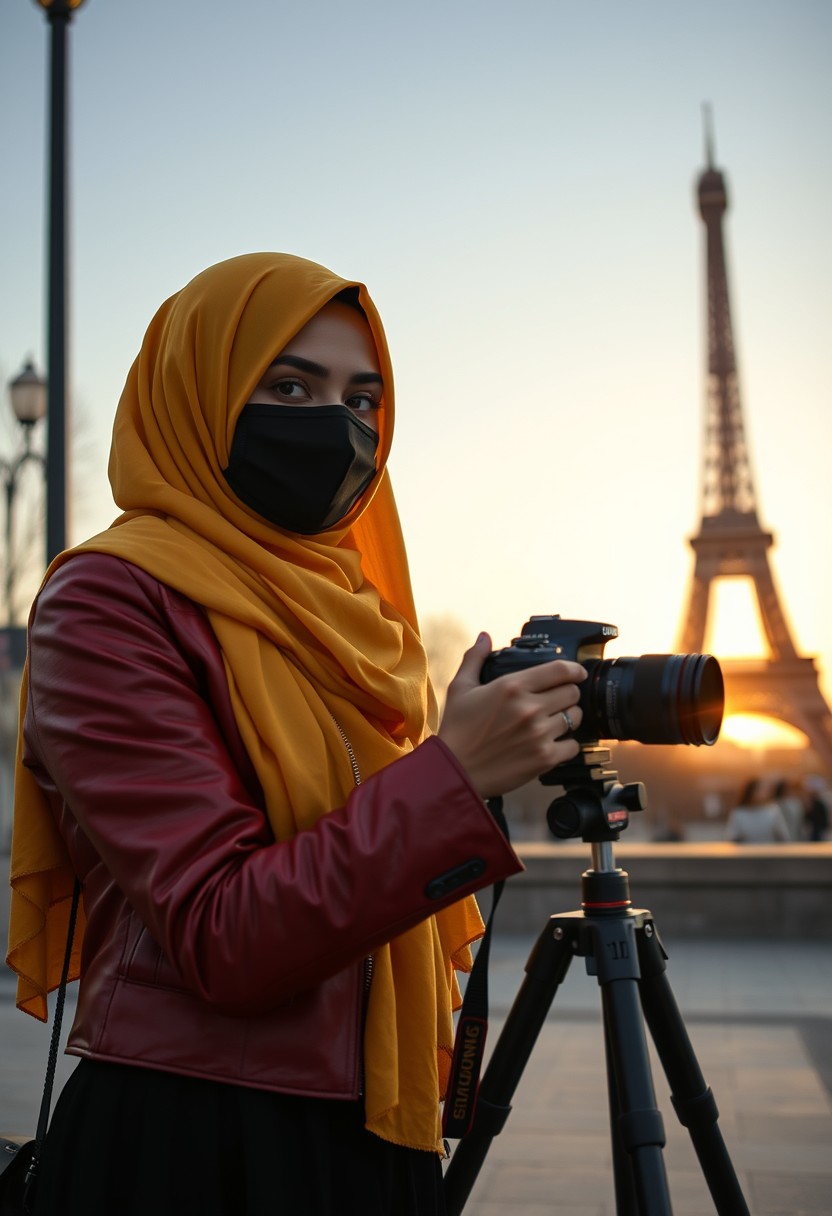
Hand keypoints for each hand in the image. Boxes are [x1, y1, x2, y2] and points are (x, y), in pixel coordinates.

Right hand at [437, 632, 586, 798]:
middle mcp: (530, 708)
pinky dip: (566, 744)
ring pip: (575, 718)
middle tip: (557, 699)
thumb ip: (475, 658)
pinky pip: (573, 746)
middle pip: (572, 693)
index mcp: (512, 686)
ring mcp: (539, 734)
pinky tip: (552, 743)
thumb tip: (484, 637)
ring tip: (553, 721)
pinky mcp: (544, 758)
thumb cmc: (457, 730)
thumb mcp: (461, 688)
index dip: (574, 670)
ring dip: (567, 718)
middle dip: (567, 694)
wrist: (454, 771)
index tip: (577, 673)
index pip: (561, 670)